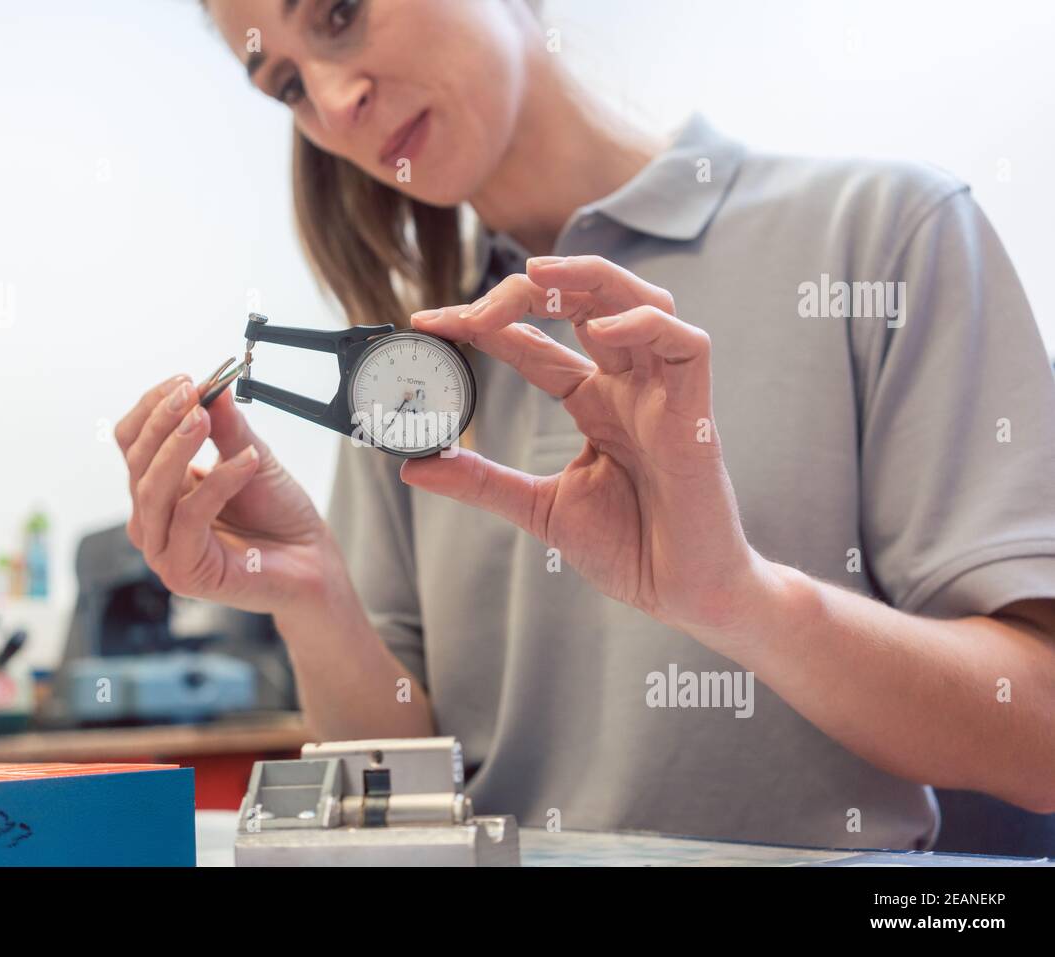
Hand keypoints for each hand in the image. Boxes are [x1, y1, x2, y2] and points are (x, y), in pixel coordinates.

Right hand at [116, 374, 334, 614]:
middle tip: (191, 394)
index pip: (132, 441)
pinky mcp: (183, 571)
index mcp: (160, 489)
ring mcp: (164, 548)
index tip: (184, 381)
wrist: (310, 559)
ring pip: (153, 489)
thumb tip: (212, 385)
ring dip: (178, 448)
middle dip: (162, 422)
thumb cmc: (278, 514)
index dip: (151, 408)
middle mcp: (153, 519)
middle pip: (136, 462)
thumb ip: (228, 426)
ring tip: (206, 419)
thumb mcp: (251, 456)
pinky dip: (218, 483)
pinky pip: (189, 518)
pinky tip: (247, 461)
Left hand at [405, 255, 768, 638]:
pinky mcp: (696, 413)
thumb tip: (413, 467)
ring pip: (641, 300)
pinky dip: (645, 325)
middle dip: (529, 290)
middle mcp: (627, 385)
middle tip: (471, 309)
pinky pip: (687, 344)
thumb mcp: (539, 509)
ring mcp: (663, 393)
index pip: (532, 342)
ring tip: (535, 278)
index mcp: (592, 401)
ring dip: (589, 279)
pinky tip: (602, 330)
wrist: (683, 594)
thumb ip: (481, 482)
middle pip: (586, 303)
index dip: (483, 324)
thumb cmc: (631, 549)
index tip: (428, 324)